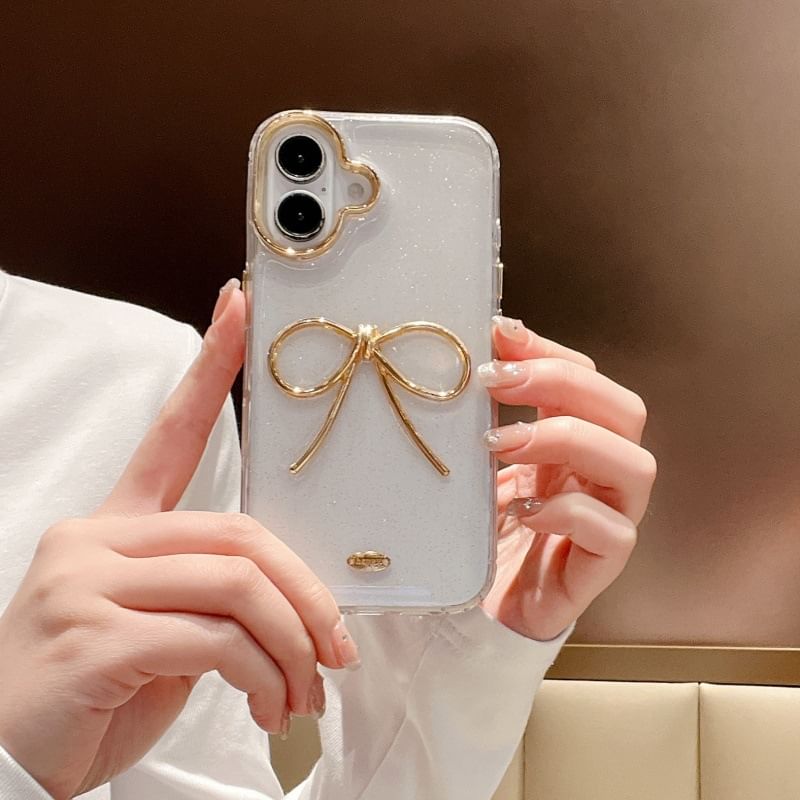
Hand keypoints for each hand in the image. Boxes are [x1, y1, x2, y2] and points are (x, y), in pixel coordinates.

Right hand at [0, 281, 357, 799]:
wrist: (8, 764)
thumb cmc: (93, 693)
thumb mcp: (160, 630)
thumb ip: (211, 595)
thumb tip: (292, 601)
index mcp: (114, 528)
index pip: (172, 433)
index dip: (211, 368)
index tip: (237, 306)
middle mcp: (95, 540)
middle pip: (238, 533)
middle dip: (304, 592)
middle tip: (336, 646)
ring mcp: (86, 585)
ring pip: (235, 584)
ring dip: (289, 643)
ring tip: (304, 692)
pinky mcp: (93, 639)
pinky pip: (213, 641)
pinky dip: (259, 674)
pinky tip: (266, 705)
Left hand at [477, 316, 656, 640]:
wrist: (476, 610)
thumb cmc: (480, 532)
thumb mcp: (477, 467)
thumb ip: (482, 422)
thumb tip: (463, 365)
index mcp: (572, 444)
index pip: (586, 380)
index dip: (549, 351)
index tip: (497, 333)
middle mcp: (599, 475)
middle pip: (624, 410)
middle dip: (562, 383)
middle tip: (494, 381)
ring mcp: (609, 519)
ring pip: (635, 465)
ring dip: (566, 440)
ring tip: (501, 442)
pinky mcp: (600, 567)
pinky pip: (613, 532)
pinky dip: (568, 512)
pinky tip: (521, 511)